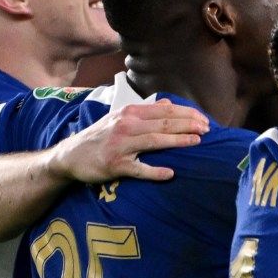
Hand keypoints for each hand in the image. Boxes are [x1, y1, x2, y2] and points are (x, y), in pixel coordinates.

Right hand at [47, 100, 206, 183]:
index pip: (165, 110)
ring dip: (177, 141)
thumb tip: (168, 103)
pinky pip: (138, 169)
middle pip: (164, 123)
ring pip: (154, 141)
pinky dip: (155, 172)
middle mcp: (126, 125)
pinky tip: (170, 173)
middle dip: (188, 125)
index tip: (205, 120)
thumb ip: (145, 111)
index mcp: (130, 113)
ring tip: (197, 142)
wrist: (70, 155)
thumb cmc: (100, 136)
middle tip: (208, 129)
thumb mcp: (120, 118)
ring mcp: (120, 145)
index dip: (187, 114)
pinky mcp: (115, 165)